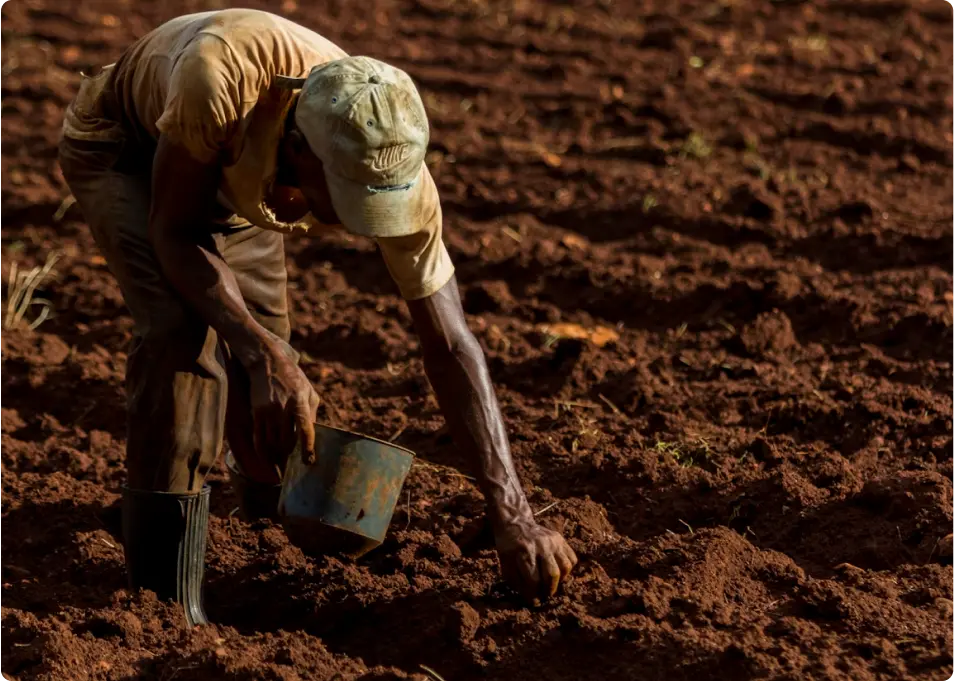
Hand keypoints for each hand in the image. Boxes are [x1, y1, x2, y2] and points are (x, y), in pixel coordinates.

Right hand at [247, 339, 320, 466]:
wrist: (267, 363)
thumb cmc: (293, 378)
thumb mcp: (309, 391)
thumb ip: (312, 414)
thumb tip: (312, 436)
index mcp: (300, 401)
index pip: (305, 430)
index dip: (307, 448)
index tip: (309, 462)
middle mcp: (282, 408)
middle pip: (286, 441)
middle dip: (290, 455)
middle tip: (294, 465)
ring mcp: (267, 411)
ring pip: (272, 443)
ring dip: (277, 456)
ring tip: (281, 465)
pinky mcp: (256, 413)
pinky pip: (258, 439)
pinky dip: (263, 452)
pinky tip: (267, 460)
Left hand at [495, 519, 577, 601]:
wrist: (516, 524)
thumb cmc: (509, 548)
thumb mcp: (505, 564)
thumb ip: (517, 582)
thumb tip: (532, 599)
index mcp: (523, 552)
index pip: (533, 580)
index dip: (533, 594)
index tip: (532, 600)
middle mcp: (540, 545)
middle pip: (552, 574)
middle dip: (548, 590)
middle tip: (544, 594)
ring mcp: (552, 541)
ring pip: (565, 567)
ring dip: (559, 580)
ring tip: (550, 581)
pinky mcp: (560, 539)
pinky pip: (572, 559)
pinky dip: (566, 569)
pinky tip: (556, 570)